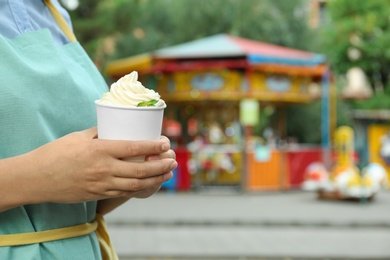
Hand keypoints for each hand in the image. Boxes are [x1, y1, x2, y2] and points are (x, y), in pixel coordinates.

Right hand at [24, 127, 176, 204]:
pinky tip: (149, 184)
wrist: (37, 178)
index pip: (134, 148)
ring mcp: (102, 184)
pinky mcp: (99, 194)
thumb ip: (100, 132)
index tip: (166, 143)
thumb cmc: (56, 153)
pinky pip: (124, 193)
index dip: (153, 147)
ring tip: (168, 174)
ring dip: (155, 179)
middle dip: (161, 166)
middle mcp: (104, 169)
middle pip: (140, 170)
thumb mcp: (79, 137)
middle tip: (173, 161)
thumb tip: (116, 126)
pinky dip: (140, 188)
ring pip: (136, 185)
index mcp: (100, 151)